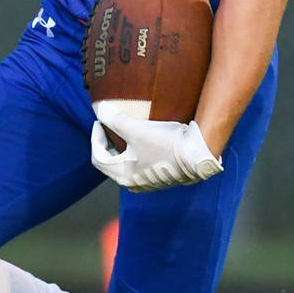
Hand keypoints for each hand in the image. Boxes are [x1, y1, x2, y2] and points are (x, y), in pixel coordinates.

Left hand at [89, 116, 223, 191]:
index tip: (99, 122)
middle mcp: (134, 183)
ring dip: (119, 150)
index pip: (98, 158)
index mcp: (124, 175)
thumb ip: (115, 120)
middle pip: (110, 164)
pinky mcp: (160, 177)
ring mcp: (148, 182)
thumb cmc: (164, 143)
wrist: (198, 154)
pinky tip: (140, 142)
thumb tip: (100, 109)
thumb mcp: (136, 129)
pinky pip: (138, 166)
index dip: (95, 138)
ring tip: (122, 133)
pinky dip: (133, 154)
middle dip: (106, 145)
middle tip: (107, 127)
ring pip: (124, 166)